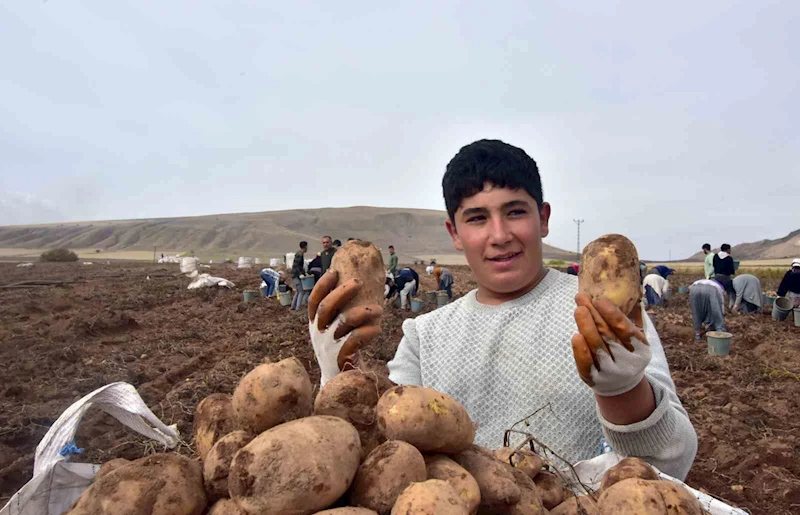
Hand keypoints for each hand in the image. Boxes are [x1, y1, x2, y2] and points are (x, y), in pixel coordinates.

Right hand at [308, 270, 382, 385]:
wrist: (338, 382)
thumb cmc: (341, 349)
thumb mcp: (334, 331)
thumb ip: (340, 313)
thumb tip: (358, 285)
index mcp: (315, 324)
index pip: (314, 300)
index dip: (322, 285)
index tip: (334, 271)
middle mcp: (319, 333)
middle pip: (326, 307)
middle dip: (342, 292)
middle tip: (358, 282)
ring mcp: (328, 346)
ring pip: (343, 322)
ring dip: (363, 311)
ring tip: (379, 309)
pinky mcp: (340, 358)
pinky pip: (355, 340)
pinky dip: (369, 332)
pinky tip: (378, 329)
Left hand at [571, 293, 651, 396]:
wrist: (622, 383)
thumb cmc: (626, 352)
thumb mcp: (636, 339)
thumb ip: (631, 319)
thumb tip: (626, 293)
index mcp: (640, 350)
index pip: (625, 330)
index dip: (613, 315)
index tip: (600, 300)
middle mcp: (627, 363)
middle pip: (608, 336)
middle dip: (594, 315)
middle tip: (581, 297)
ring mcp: (610, 373)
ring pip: (596, 348)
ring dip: (585, 327)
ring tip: (578, 310)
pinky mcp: (594, 379)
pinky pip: (586, 364)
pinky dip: (580, 350)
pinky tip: (575, 335)